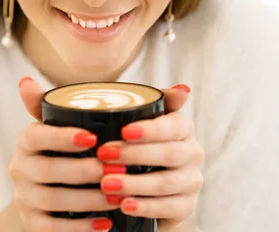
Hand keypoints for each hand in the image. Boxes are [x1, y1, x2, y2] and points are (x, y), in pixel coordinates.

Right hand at [8, 77, 117, 231]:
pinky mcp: (32, 223)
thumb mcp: (60, 128)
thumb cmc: (64, 152)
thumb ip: (57, 104)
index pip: (36, 135)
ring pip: (53, 200)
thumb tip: (26, 80)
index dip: (61, 137)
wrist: (50, 192)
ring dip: (88, 200)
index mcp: (25, 141)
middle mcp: (19, 168)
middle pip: (48, 170)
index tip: (92, 137)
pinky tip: (105, 224)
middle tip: (117, 169)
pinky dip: (80, 228)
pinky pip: (52, 228)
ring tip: (118, 196)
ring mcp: (24, 197)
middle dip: (84, 171)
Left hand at [98, 85, 203, 230]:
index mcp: (182, 128)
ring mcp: (191, 180)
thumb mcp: (136, 118)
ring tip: (106, 184)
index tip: (124, 131)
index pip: (174, 125)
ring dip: (135, 183)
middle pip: (170, 154)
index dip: (151, 129)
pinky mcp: (186, 205)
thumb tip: (184, 88)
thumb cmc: (134, 141)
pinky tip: (124, 205)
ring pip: (167, 182)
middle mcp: (192, 153)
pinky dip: (145, 207)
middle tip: (104, 155)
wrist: (141, 183)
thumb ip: (154, 100)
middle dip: (135, 155)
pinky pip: (169, 208)